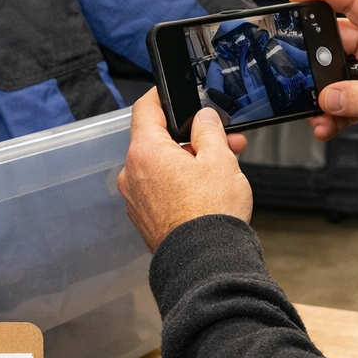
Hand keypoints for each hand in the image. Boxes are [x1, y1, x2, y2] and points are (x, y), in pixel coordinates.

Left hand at [117, 90, 251, 250]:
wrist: (205, 263)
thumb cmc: (211, 214)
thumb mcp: (220, 159)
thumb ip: (209, 130)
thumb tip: (203, 118)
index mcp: (145, 152)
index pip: (145, 109)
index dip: (161, 97)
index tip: (173, 93)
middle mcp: (133, 174)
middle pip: (159, 141)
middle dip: (192, 137)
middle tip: (224, 140)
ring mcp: (137, 199)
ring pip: (163, 166)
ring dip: (189, 161)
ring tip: (224, 168)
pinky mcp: (146, 218)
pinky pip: (161, 189)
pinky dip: (181, 183)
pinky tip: (208, 190)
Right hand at [292, 0, 357, 167]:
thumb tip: (330, 97)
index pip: (356, 1)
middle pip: (335, 42)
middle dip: (316, 58)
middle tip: (300, 72)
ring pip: (333, 77)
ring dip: (321, 94)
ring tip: (316, 111)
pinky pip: (339, 103)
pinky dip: (329, 115)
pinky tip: (325, 126)